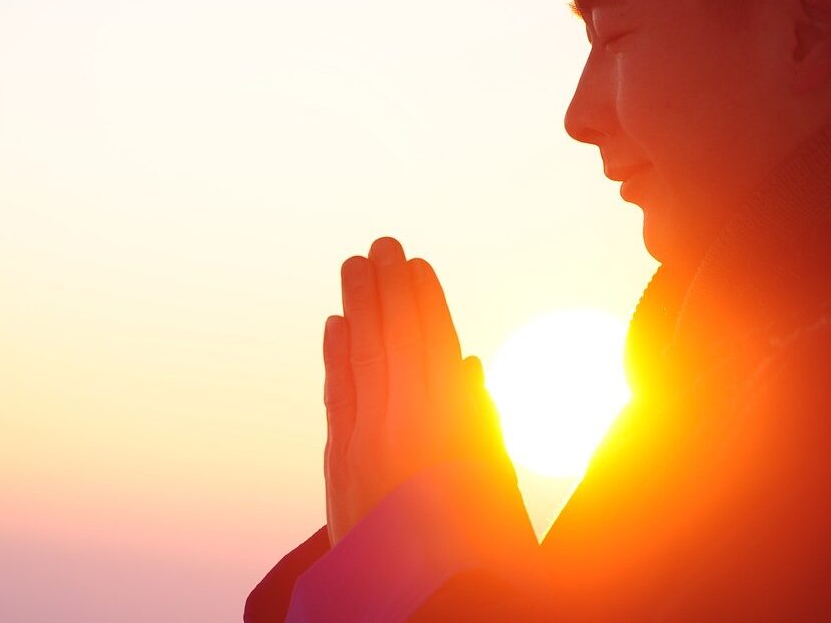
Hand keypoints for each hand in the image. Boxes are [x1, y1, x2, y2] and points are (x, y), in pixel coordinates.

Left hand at [322, 236, 512, 546]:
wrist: (427, 611)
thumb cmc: (483, 555)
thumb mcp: (498, 485)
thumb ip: (481, 419)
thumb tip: (465, 363)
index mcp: (453, 428)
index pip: (433, 344)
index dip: (423, 300)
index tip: (415, 263)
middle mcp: (404, 428)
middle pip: (391, 341)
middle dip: (384, 289)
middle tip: (377, 244)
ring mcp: (365, 446)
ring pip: (359, 360)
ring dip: (356, 309)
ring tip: (353, 268)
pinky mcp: (341, 468)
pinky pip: (337, 397)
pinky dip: (334, 358)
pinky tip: (333, 327)